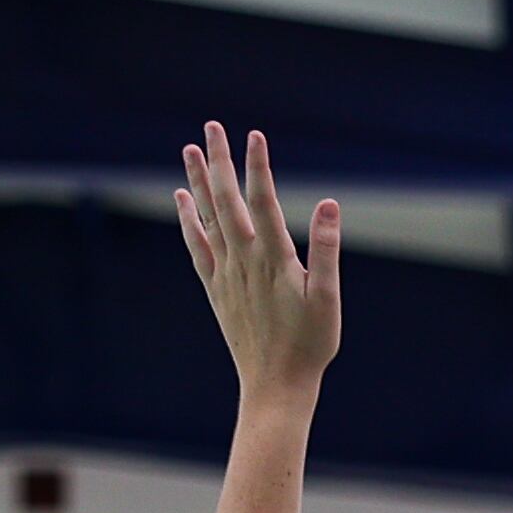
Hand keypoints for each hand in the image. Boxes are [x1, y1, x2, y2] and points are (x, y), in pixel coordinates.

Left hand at [177, 125, 339, 400]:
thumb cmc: (310, 345)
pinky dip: (188, 220)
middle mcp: (242, 260)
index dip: (257, 165)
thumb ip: (326, 249)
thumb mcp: (328, 298)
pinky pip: (197, 246)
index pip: (262, 200)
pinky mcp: (216, 289)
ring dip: (196, 182)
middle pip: (225, 200)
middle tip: (212, 126)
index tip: (255, 134)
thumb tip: (329, 204)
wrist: (275, 386)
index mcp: (273, 259)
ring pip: (206, 218)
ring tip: (189, 150)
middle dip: (218, 161)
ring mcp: (225, 274)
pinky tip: (182, 201)